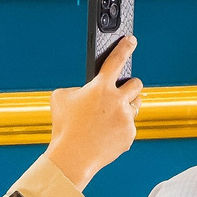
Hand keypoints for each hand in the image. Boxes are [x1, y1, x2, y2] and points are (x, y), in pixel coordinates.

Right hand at [40, 38, 142, 188]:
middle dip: (130, 85)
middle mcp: (117, 100)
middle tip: (122, 90)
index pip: (117, 60)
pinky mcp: (129, 135)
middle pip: (136, 84)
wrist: (73, 157)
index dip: (125, 46)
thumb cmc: (64, 127)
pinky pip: (129, 127)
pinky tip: (107, 134)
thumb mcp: (60, 98)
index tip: (131, 40)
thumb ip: (76, 88)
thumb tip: (85, 90)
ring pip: (135, 105)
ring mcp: (126, 119)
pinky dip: (121, 129)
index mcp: (100, 87)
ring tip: (111, 115)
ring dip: (126, 106)